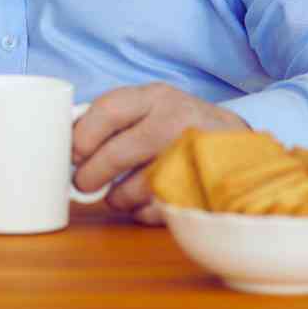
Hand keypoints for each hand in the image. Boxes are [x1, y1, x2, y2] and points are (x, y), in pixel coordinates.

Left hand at [71, 83, 247, 225]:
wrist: (239, 146)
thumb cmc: (182, 126)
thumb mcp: (153, 106)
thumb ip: (116, 117)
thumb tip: (68, 142)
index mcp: (156, 97)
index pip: (107, 111)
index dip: (82, 136)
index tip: (72, 154)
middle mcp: (175, 122)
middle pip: (117, 153)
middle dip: (91, 175)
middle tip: (82, 183)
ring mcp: (191, 157)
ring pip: (135, 187)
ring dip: (117, 197)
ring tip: (116, 195)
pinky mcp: (200, 189)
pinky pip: (157, 209)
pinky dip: (143, 211)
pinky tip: (143, 203)